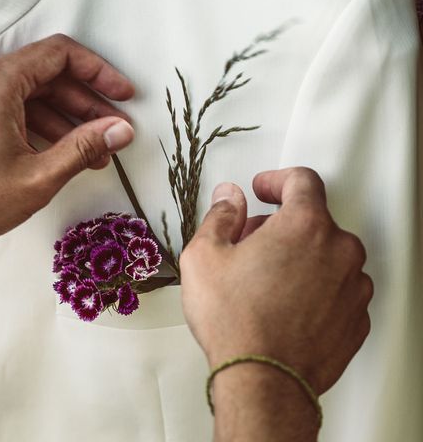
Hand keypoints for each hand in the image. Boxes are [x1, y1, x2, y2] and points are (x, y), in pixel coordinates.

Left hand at [0, 34, 135, 319]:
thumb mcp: (36, 178)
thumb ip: (84, 147)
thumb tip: (119, 130)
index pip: (60, 55)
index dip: (99, 73)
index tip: (121, 94)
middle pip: (44, 77)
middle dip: (83, 106)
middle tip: (112, 131)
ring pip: (24, 94)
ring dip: (59, 120)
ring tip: (90, 152)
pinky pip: (1, 104)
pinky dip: (29, 123)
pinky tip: (54, 150)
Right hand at [180, 167, 371, 439]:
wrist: (263, 382)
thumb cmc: (235, 321)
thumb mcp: (205, 255)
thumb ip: (221, 215)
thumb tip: (230, 198)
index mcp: (305, 226)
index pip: (302, 181)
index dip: (277, 179)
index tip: (264, 188)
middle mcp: (339, 251)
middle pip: (312, 220)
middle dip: (279, 226)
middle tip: (249, 244)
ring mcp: (353, 286)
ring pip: (326, 255)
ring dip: (299, 257)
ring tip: (265, 281)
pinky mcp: (356, 318)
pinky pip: (336, 288)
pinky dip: (314, 287)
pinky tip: (284, 304)